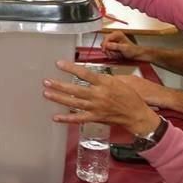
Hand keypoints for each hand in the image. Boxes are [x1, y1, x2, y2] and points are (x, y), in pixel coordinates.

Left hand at [43, 61, 160, 135]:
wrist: (136, 114)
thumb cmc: (129, 96)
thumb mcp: (118, 81)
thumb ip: (102, 78)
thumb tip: (88, 74)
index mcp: (104, 83)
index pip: (84, 74)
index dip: (71, 68)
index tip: (59, 64)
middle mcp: (98, 95)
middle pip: (75, 89)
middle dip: (59, 85)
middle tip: (46, 81)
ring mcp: (96, 108)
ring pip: (73, 103)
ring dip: (59, 98)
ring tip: (46, 93)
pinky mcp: (95, 118)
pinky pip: (78, 119)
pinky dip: (66, 118)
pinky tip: (55, 117)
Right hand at [101, 31, 145, 59]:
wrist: (135, 54)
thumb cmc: (132, 50)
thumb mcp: (124, 48)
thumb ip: (115, 46)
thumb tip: (107, 45)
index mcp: (117, 34)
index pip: (106, 38)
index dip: (104, 44)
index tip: (104, 50)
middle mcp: (114, 36)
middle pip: (104, 42)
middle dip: (107, 49)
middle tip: (111, 54)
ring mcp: (113, 40)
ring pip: (105, 46)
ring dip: (109, 52)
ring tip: (115, 54)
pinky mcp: (112, 45)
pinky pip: (107, 49)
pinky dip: (110, 53)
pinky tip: (115, 54)